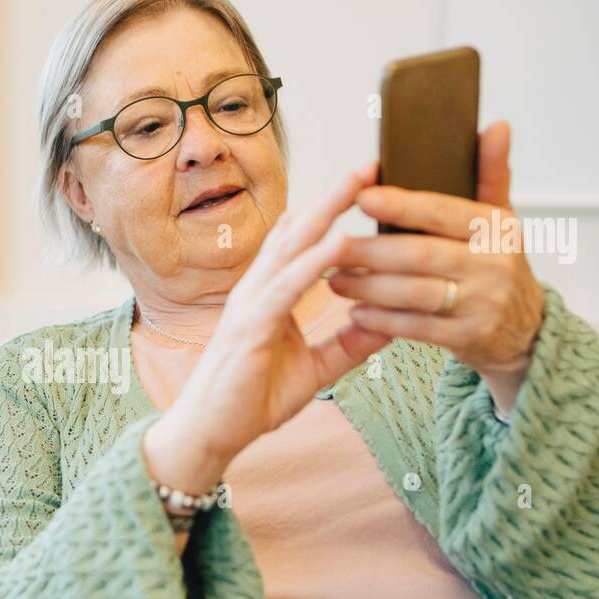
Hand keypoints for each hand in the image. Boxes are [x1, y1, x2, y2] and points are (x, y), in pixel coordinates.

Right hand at [144, 164, 393, 492]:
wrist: (208, 435)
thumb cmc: (249, 401)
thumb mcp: (315, 370)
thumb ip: (349, 345)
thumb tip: (390, 323)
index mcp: (269, 295)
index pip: (302, 242)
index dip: (332, 212)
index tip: (370, 187)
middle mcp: (257, 289)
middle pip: (298, 230)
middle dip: (335, 195)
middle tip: (372, 163)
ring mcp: (251, 304)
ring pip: (292, 246)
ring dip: (328, 212)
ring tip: (361, 182)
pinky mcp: (251, 326)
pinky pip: (287, 286)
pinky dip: (315, 261)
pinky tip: (342, 241)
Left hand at [329, 121, 544, 410]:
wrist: (525, 332)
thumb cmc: (497, 267)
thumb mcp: (501, 220)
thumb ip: (491, 175)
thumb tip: (496, 126)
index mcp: (496, 228)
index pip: (442, 211)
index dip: (400, 205)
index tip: (361, 197)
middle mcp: (494, 265)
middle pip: (421, 254)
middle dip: (371, 252)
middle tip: (332, 247)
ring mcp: (482, 304)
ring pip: (415, 293)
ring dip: (369, 287)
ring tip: (334, 280)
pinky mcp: (468, 338)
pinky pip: (416, 328)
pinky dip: (382, 320)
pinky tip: (356, 312)